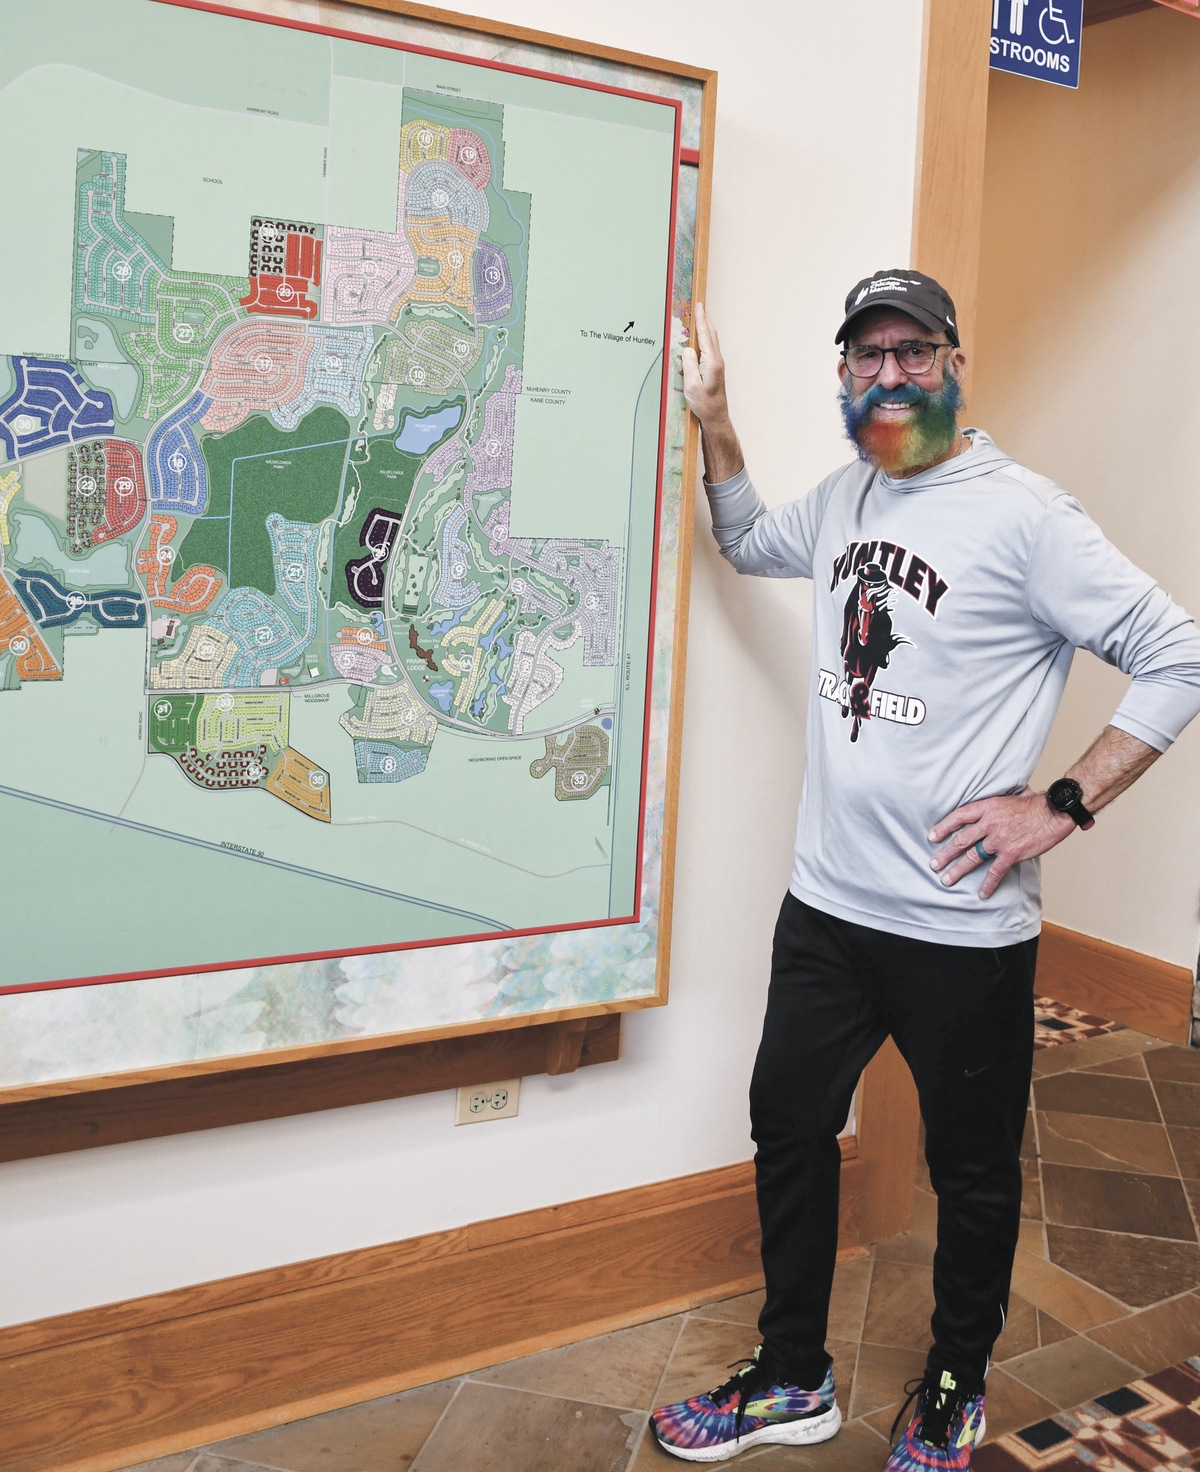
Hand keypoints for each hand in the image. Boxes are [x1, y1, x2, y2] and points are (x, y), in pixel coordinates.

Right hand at [681, 301, 729, 426]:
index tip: (699, 306)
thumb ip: (689, 365)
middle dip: (705, 319)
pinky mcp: (715, 369)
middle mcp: (717, 360)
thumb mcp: (691, 385)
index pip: (705, 335)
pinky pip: (710, 348)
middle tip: (700, 306)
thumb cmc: (704, 404)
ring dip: (706, 328)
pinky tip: (701, 339)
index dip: (701, 319)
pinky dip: (706, 338)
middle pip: (711, 334)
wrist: (716, 416)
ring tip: (700, 318)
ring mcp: (717, 364)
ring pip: (712, 341)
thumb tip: (688, 349)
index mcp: (711, 362)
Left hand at [928, 789, 1075, 900]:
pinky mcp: (1011, 853)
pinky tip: (982, 893)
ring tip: (946, 880)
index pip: (959, 817)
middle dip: (945, 854)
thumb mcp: (1008, 796)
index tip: (932, 837)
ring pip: (973, 857)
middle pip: (961, 840)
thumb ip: (995, 804)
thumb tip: (988, 804)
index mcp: (987, 807)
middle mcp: (989, 823)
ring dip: (958, 870)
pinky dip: (988, 884)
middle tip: (933, 864)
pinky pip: (995, 871)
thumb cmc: (1034, 804)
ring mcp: (999, 839)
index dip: (943, 827)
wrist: (1054, 812)